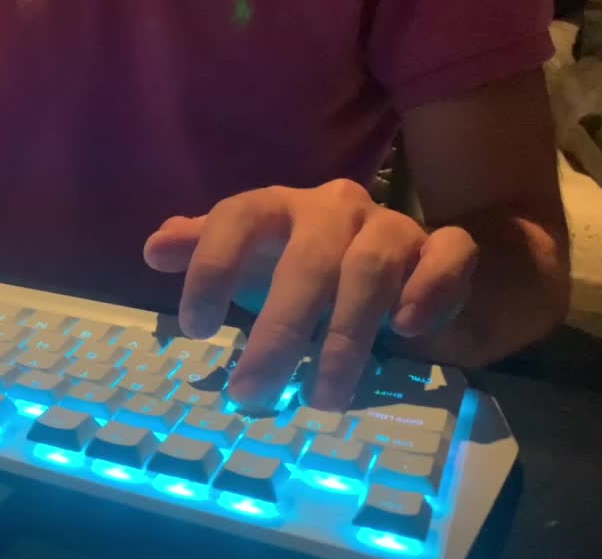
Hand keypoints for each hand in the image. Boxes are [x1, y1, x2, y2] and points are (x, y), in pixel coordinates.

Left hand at [144, 179, 477, 410]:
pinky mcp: (440, 247)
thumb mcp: (246, 257)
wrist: (391, 254)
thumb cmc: (297, 260)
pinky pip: (447, 255)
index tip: (194, 329)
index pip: (237, 217)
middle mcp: (334, 207)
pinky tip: (406, 331)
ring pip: (371, 269)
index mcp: (278, 204)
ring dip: (345, 339)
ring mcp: (390, 224)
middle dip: (279, 332)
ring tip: (321, 398)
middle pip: (306, 263)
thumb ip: (201, 249)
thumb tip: (154, 249)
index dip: (211, 268)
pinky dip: (431, 289)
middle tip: (252, 393)